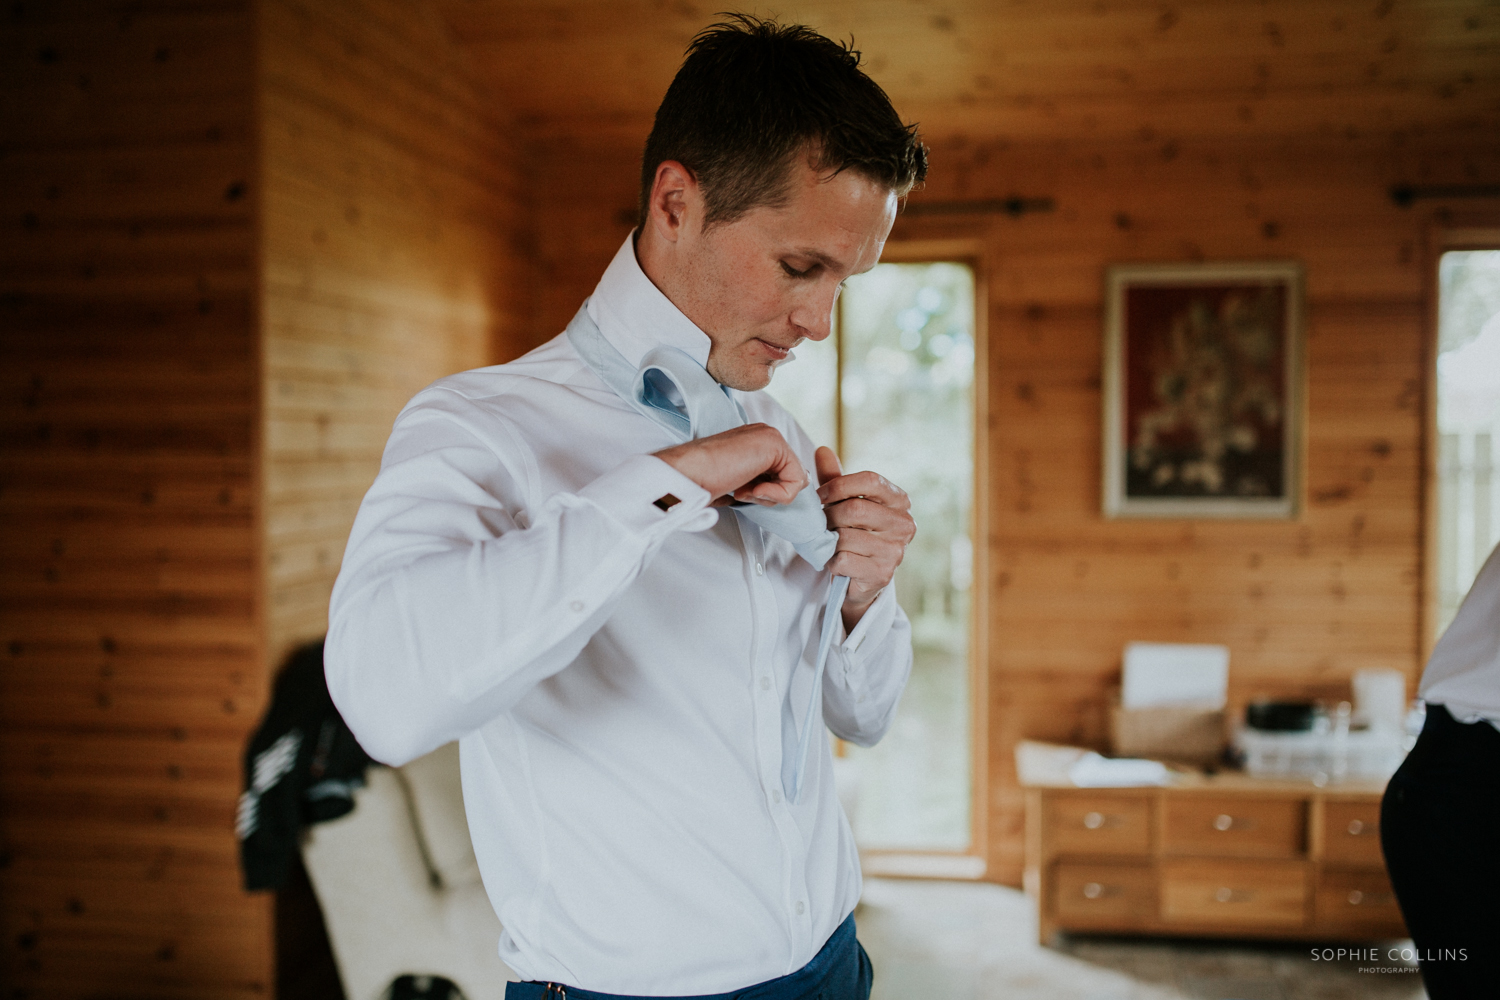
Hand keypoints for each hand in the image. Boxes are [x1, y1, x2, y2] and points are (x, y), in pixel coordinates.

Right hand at [654, 424, 808, 506]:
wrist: (686, 475)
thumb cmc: (702, 482)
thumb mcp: (737, 483)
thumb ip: (758, 481)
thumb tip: (783, 492)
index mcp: (755, 441)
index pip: (782, 474)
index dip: (766, 492)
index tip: (740, 492)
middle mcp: (764, 435)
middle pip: (791, 477)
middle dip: (770, 494)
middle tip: (742, 492)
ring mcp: (770, 436)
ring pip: (794, 481)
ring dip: (769, 495)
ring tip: (742, 489)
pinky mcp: (774, 444)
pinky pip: (795, 481)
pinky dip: (775, 495)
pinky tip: (751, 489)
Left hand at [815, 447, 915, 629]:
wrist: (861, 578)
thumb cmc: (854, 533)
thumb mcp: (846, 503)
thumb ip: (835, 478)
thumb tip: (822, 449)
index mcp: (900, 501)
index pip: (870, 480)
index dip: (839, 485)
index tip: (820, 496)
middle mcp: (904, 525)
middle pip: (855, 509)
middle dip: (829, 516)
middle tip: (821, 523)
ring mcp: (896, 551)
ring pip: (846, 537)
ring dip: (828, 540)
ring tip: (828, 542)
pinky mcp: (882, 573)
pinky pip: (843, 560)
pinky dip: (830, 560)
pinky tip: (835, 561)